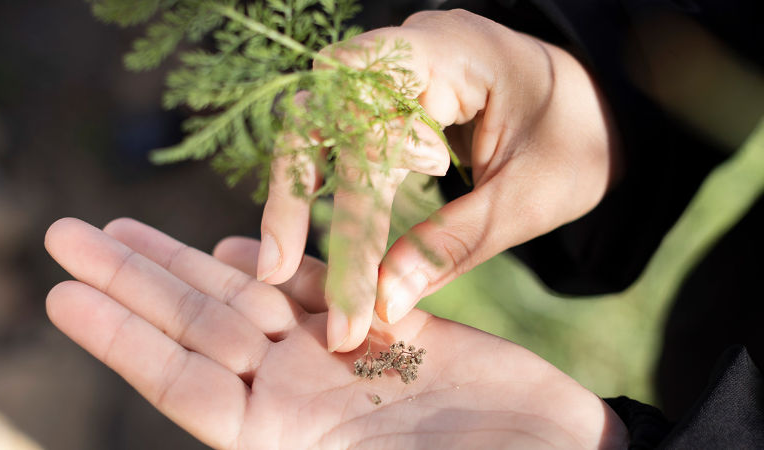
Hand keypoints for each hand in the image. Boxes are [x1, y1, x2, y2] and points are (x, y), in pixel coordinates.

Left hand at [45, 218, 626, 448]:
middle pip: (200, 328)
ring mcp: (346, 356)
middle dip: (135, 281)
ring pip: (249, 297)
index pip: (183, 383)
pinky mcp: (395, 323)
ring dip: (188, 261)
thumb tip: (238, 443)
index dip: (123, 338)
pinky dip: (283, 259)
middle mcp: (304, 394)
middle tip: (69, 234)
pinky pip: (324, 284)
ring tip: (126, 229)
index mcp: (289, 439)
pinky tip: (240, 239)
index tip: (64, 294)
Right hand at [259, 9, 619, 351]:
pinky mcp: (393, 95)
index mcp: (451, 53)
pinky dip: (327, 183)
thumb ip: (454, 245)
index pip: (371, 130)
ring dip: (299, 191)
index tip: (338, 288)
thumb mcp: (528, 198)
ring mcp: (396, 67)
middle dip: (294, 193)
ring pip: (320, 124)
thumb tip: (385, 303)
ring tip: (285, 260)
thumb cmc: (576, 139)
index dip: (347, 211)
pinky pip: (342, 135)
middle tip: (276, 269)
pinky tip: (317, 227)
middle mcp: (409, 49)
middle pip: (321, 112)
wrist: (600, 102)